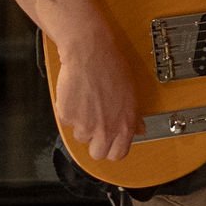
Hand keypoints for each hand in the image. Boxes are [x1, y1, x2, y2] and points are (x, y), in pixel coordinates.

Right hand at [12, 0, 141, 158]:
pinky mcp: (68, 116)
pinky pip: (66, 121)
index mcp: (124, 124)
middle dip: (95, 142)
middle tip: (94, 126)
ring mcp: (86, 124)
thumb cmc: (112, 67)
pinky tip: (76, 95)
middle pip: (97, 153)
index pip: (119, 154)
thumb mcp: (131, 93)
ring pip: (80, 136)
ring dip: (81, 123)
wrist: (90, 51)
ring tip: (87, 102)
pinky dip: (69, 111)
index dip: (113, 149)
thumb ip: (133, 116)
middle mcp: (106, 128)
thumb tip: (139, 129)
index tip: (109, 143)